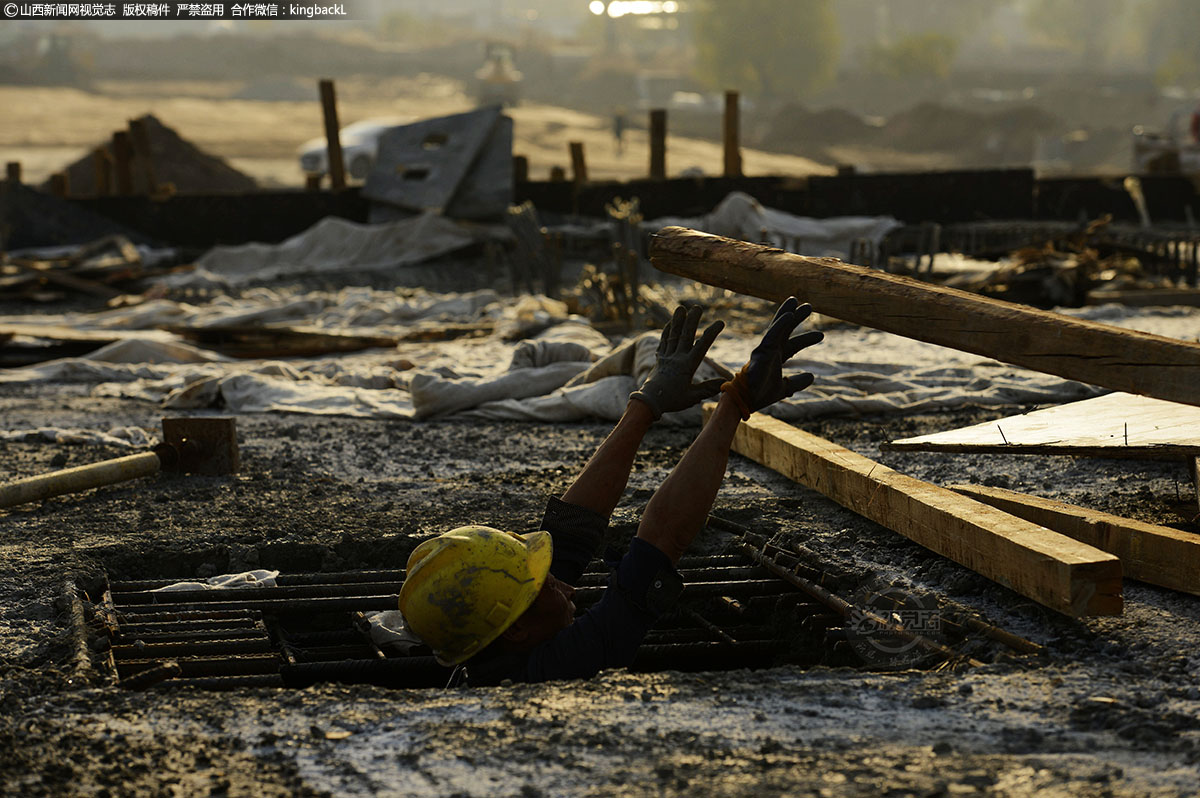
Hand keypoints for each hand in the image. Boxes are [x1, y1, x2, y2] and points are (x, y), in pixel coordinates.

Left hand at [630, 305, 724, 419]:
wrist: (649, 402)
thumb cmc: (672, 400)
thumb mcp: (693, 397)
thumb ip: (709, 388)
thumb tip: (725, 382)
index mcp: (687, 366)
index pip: (702, 346)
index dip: (711, 333)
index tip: (720, 322)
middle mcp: (677, 358)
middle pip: (685, 336)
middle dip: (692, 320)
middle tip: (697, 307)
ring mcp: (667, 357)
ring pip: (673, 335)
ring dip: (677, 321)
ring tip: (681, 308)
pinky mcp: (659, 359)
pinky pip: (663, 342)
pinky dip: (666, 331)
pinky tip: (669, 323)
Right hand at [722, 297, 822, 417]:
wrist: (747, 400)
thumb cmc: (761, 394)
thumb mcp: (784, 388)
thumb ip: (797, 382)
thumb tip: (812, 377)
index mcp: (776, 358)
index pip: (793, 345)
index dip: (806, 339)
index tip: (821, 335)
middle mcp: (770, 350)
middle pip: (784, 329)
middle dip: (796, 317)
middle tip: (809, 306)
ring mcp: (765, 349)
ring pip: (777, 327)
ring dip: (788, 313)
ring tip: (797, 301)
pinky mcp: (761, 351)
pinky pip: (772, 335)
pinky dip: (780, 324)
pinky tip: (789, 315)